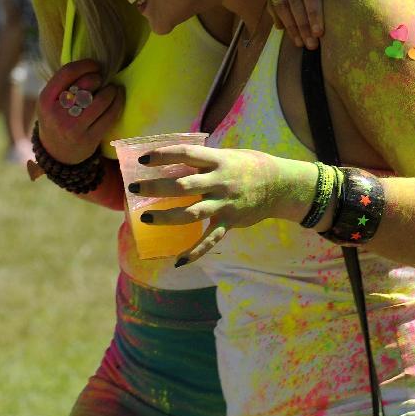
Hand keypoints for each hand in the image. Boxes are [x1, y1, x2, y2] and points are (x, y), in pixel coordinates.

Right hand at [36, 58, 124, 163]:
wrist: (57, 154)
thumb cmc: (57, 119)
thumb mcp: (50, 101)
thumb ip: (65, 84)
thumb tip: (93, 65)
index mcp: (46, 100)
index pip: (67, 72)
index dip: (86, 65)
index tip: (96, 65)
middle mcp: (57, 114)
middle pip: (86, 85)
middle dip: (98, 78)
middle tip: (102, 80)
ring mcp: (74, 128)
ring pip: (101, 100)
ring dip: (112, 90)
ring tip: (114, 88)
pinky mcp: (89, 139)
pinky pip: (110, 115)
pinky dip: (118, 102)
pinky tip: (118, 97)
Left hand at [132, 145, 317, 264]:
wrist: (280, 185)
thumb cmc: (250, 165)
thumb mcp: (228, 155)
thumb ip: (203, 160)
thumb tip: (174, 160)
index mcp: (218, 161)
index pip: (185, 154)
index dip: (163, 156)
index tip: (142, 160)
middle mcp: (220, 182)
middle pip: (183, 186)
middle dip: (156, 187)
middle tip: (134, 189)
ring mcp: (225, 204)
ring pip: (191, 213)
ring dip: (167, 217)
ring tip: (146, 219)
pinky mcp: (230, 221)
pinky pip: (211, 240)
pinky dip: (195, 252)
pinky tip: (179, 261)